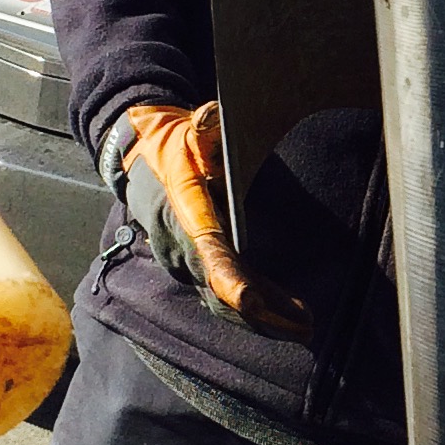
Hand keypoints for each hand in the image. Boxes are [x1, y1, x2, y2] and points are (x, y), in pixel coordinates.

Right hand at [119, 101, 313, 340]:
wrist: (138, 158)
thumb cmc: (171, 144)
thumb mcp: (188, 129)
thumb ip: (203, 126)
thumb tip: (214, 115)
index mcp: (184, 215)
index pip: (207, 253)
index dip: (229, 279)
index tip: (253, 300)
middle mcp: (181, 247)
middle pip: (221, 292)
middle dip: (262, 314)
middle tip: (306, 327)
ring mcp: (186, 260)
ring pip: (223, 301)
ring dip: (264, 318)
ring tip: (307, 328)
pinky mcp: (195, 264)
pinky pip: (224, 294)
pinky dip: (255, 308)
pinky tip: (286, 316)